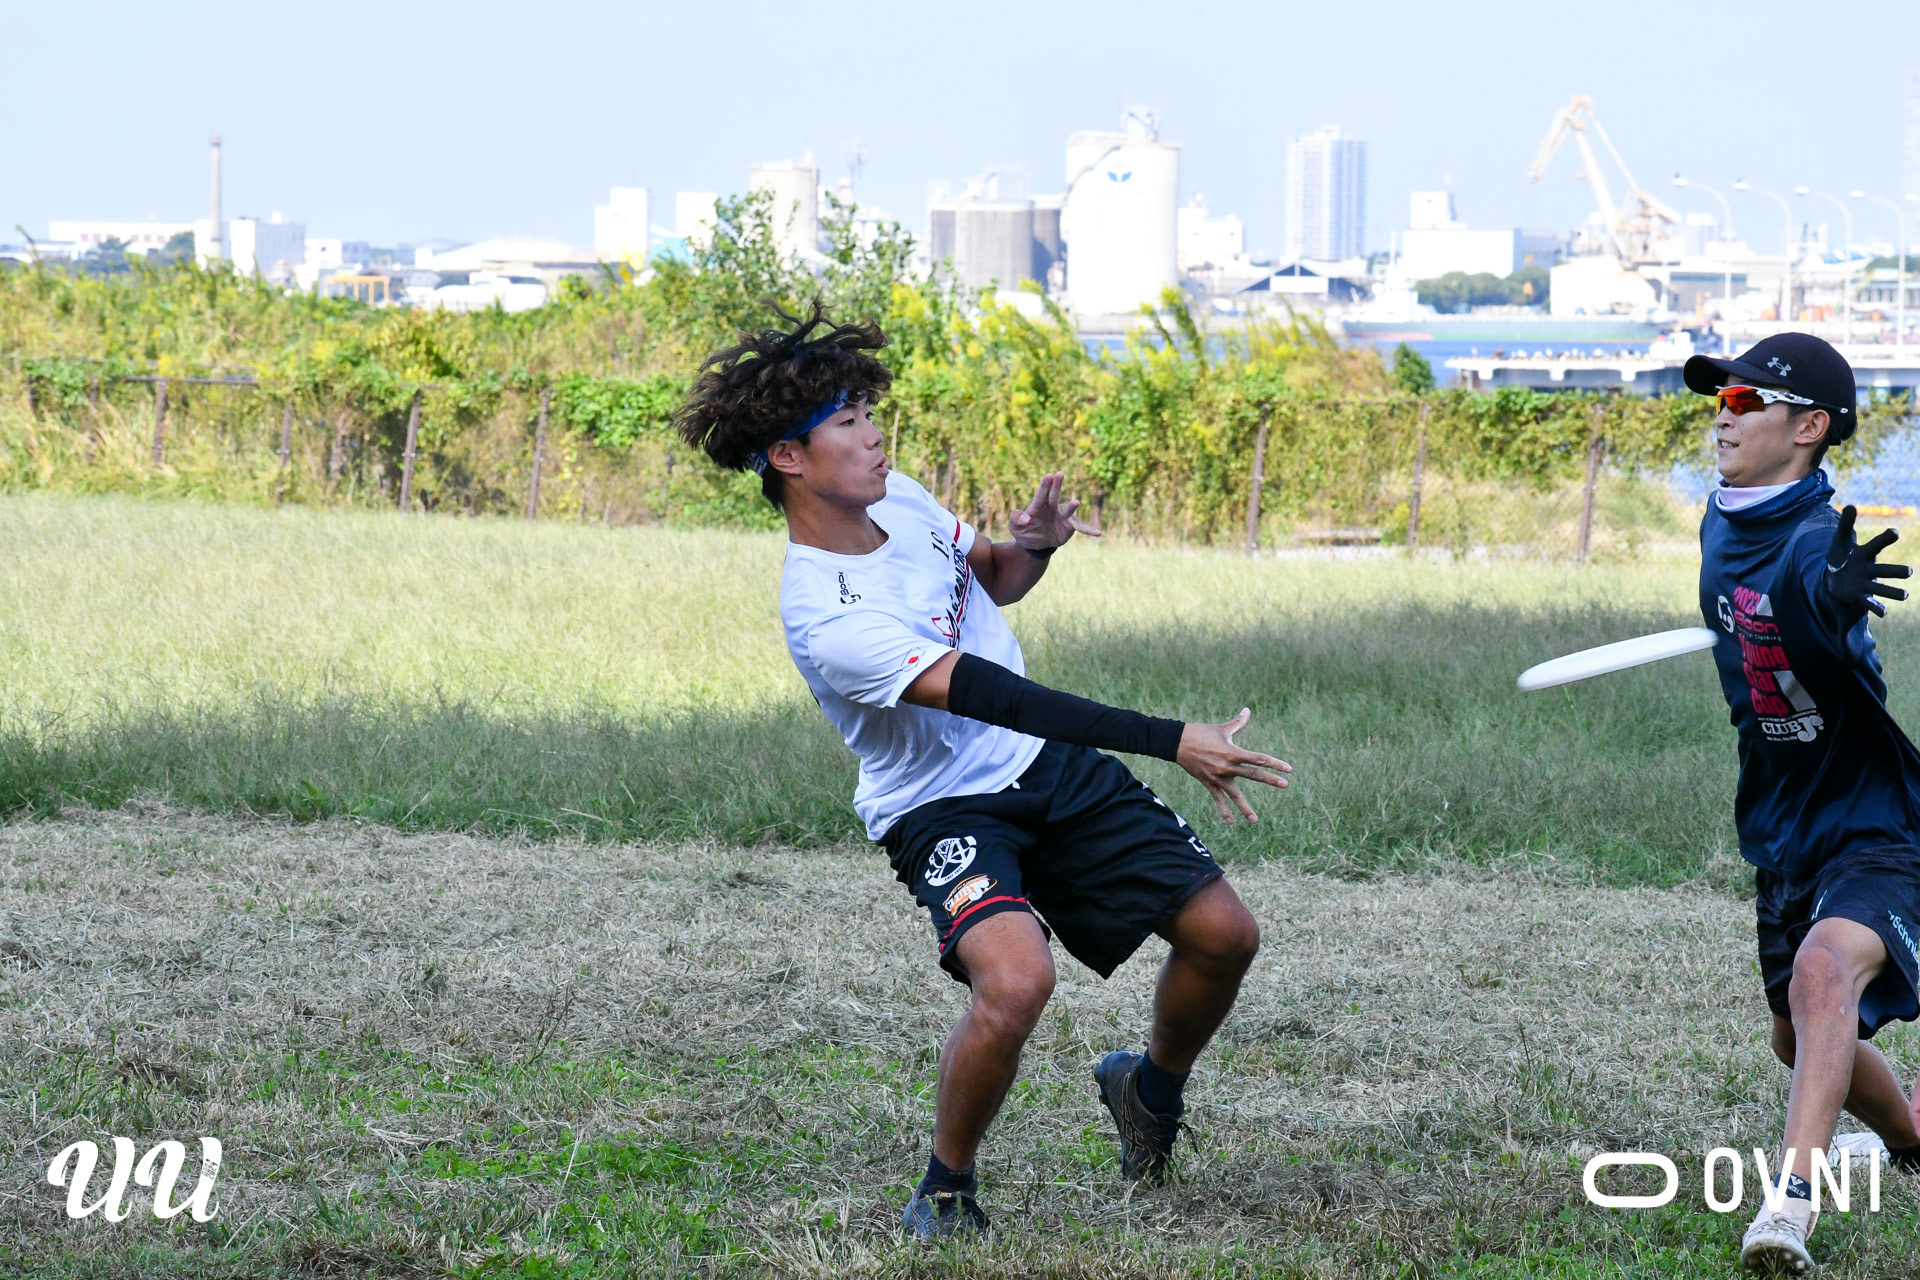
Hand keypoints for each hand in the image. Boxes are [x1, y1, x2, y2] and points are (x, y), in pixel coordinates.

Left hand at [1010, 471, 1100, 551]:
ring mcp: (1062, 516)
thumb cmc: (1024, 531)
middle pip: (1054, 495)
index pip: (1040, 495)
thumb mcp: (1015, 527)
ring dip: (1071, 507)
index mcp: (1037, 505)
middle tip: (1059, 474)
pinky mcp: (1070, 526)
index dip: (1044, 486)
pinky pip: (1080, 527)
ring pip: (1068, 510)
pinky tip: (1098, 533)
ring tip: (1076, 502)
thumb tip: (1025, 519)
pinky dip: (1089, 530)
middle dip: (1057, 485)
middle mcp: (1051, 507)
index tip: (1048, 476)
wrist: (1035, 544)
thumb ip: (1016, 520)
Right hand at [1176, 709, 1291, 823]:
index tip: (1288, 768)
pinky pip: (1218, 799)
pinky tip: (1231, 822)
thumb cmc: (1201, 732)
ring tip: (1255, 820)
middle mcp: (1227, 767)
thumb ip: (1238, 722)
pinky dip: (1224, 811)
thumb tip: (1248, 710)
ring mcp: (1218, 777)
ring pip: (1235, 795)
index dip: (1274, 762)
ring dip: (1245, 808)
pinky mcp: (1208, 783)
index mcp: (1232, 752)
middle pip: (1253, 775)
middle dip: (1270, 780)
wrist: (1177, 743)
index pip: (1258, 758)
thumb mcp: (1221, 728)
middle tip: (1285, 784)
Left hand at [1825, 505, 1910, 618]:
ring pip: (1882, 588)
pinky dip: (1877, 608)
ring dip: (1893, 592)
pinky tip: (1884, 613)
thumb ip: (1846, 523)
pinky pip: (1871, 603)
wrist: (1834, 575)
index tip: (1894, 532)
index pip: (1876, 544)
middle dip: (1896, 571)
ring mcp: (1866, 583)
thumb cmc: (1841, 555)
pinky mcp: (1860, 596)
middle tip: (1909, 572)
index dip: (1885, 538)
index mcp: (1865, 553)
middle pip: (1885, 570)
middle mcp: (1869, 569)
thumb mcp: (1840, 539)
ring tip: (1904, 595)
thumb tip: (1851, 505)